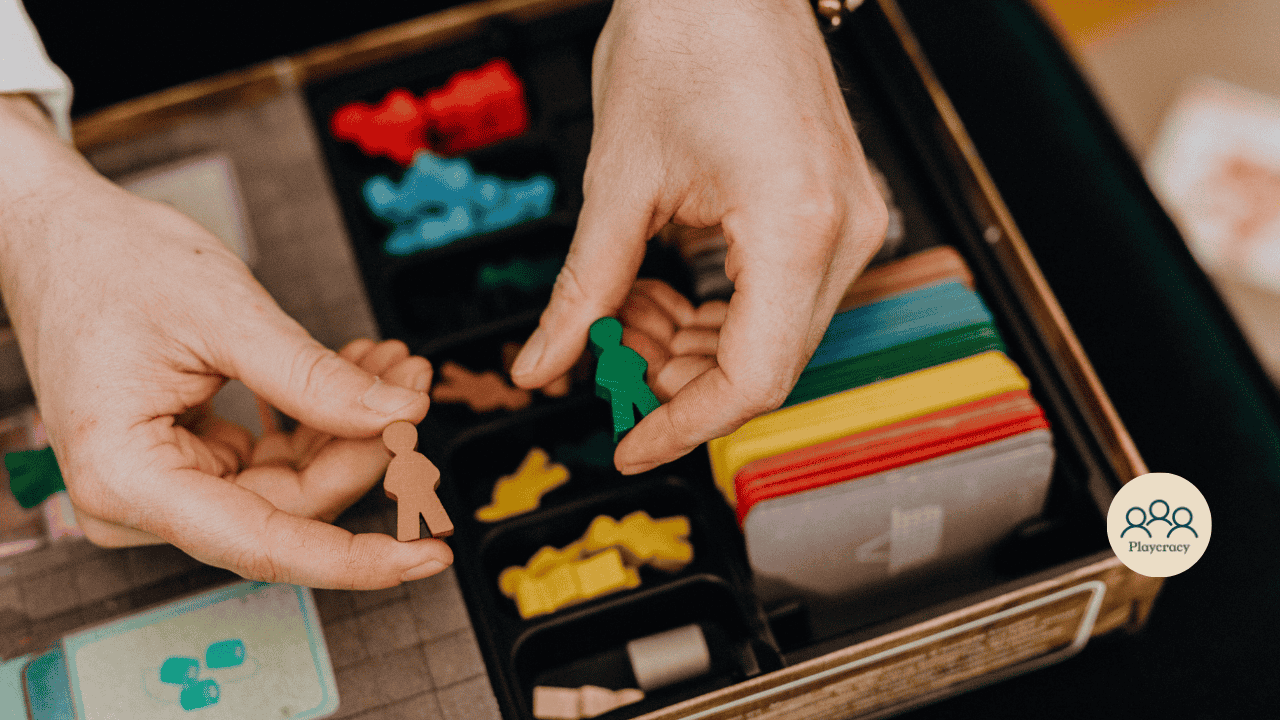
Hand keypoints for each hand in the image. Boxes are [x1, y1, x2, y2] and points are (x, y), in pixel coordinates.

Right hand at [0, 95, 448, 588]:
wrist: (59, 235)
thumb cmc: (111, 263)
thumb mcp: (226, 314)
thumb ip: (313, 378)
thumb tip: (400, 418)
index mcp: (127, 479)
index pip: (265, 545)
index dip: (358, 559)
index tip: (429, 554)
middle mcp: (140, 499)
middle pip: (291, 506)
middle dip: (365, 445)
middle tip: (415, 381)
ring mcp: (167, 481)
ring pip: (292, 480)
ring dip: (350, 424)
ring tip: (392, 363)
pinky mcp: (189, 458)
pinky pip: (274, 455)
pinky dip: (319, 414)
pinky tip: (355, 370)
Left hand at [510, 0, 888, 472]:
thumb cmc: (680, 40)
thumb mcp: (616, 181)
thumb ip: (583, 289)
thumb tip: (542, 366)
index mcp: (796, 225)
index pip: (753, 378)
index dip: (685, 425)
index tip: (628, 445)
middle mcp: (842, 229)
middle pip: (765, 363)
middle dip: (677, 378)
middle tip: (603, 353)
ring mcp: (848, 217)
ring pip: (772, 334)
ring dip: (692, 343)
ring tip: (620, 309)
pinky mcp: (833, 206)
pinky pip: (781, 294)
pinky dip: (718, 309)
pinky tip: (659, 286)